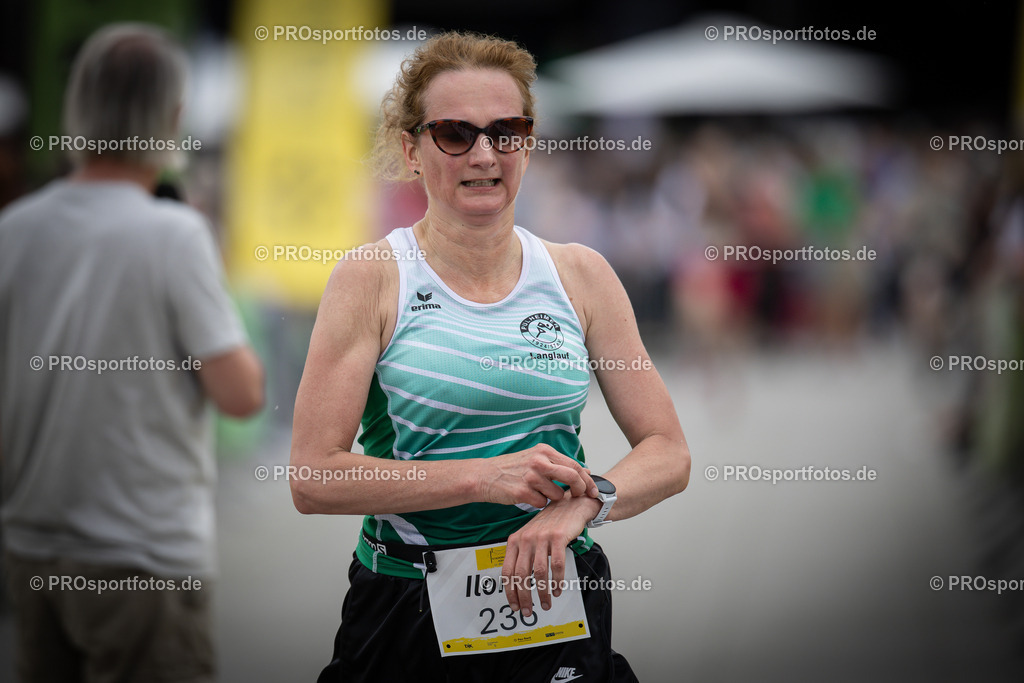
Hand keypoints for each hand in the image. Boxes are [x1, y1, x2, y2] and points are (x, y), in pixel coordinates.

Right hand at [477, 444, 597, 508]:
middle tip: (582, 496)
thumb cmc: (511, 468)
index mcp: (544, 451)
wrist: (484, 475)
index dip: (587, 479)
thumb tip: (584, 470)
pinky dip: (538, 503)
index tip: (593, 489)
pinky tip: (528, 497)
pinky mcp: (523, 491)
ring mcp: (531, 476)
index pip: (574, 464)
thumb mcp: (535, 458)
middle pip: (572, 476)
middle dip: (581, 489)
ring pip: (557, 494)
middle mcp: (539, 461)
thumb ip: (558, 464)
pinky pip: (542, 503)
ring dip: (552, 498)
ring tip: (539, 493)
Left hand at [501, 494, 600, 617]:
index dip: (510, 591)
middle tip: (528, 611)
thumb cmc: (550, 524)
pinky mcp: (558, 537)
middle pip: (521, 575)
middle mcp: (526, 538)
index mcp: (515, 540)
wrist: (570, 505)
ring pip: (540, 572)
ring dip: (542, 592)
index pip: (507, 571)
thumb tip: (517, 583)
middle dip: (524, 597)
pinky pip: (557, 565)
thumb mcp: (530, 536)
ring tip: (545, 603)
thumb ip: (522, 555)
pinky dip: (557, 581)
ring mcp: (542, 537)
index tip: (514, 605)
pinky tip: (557, 589)